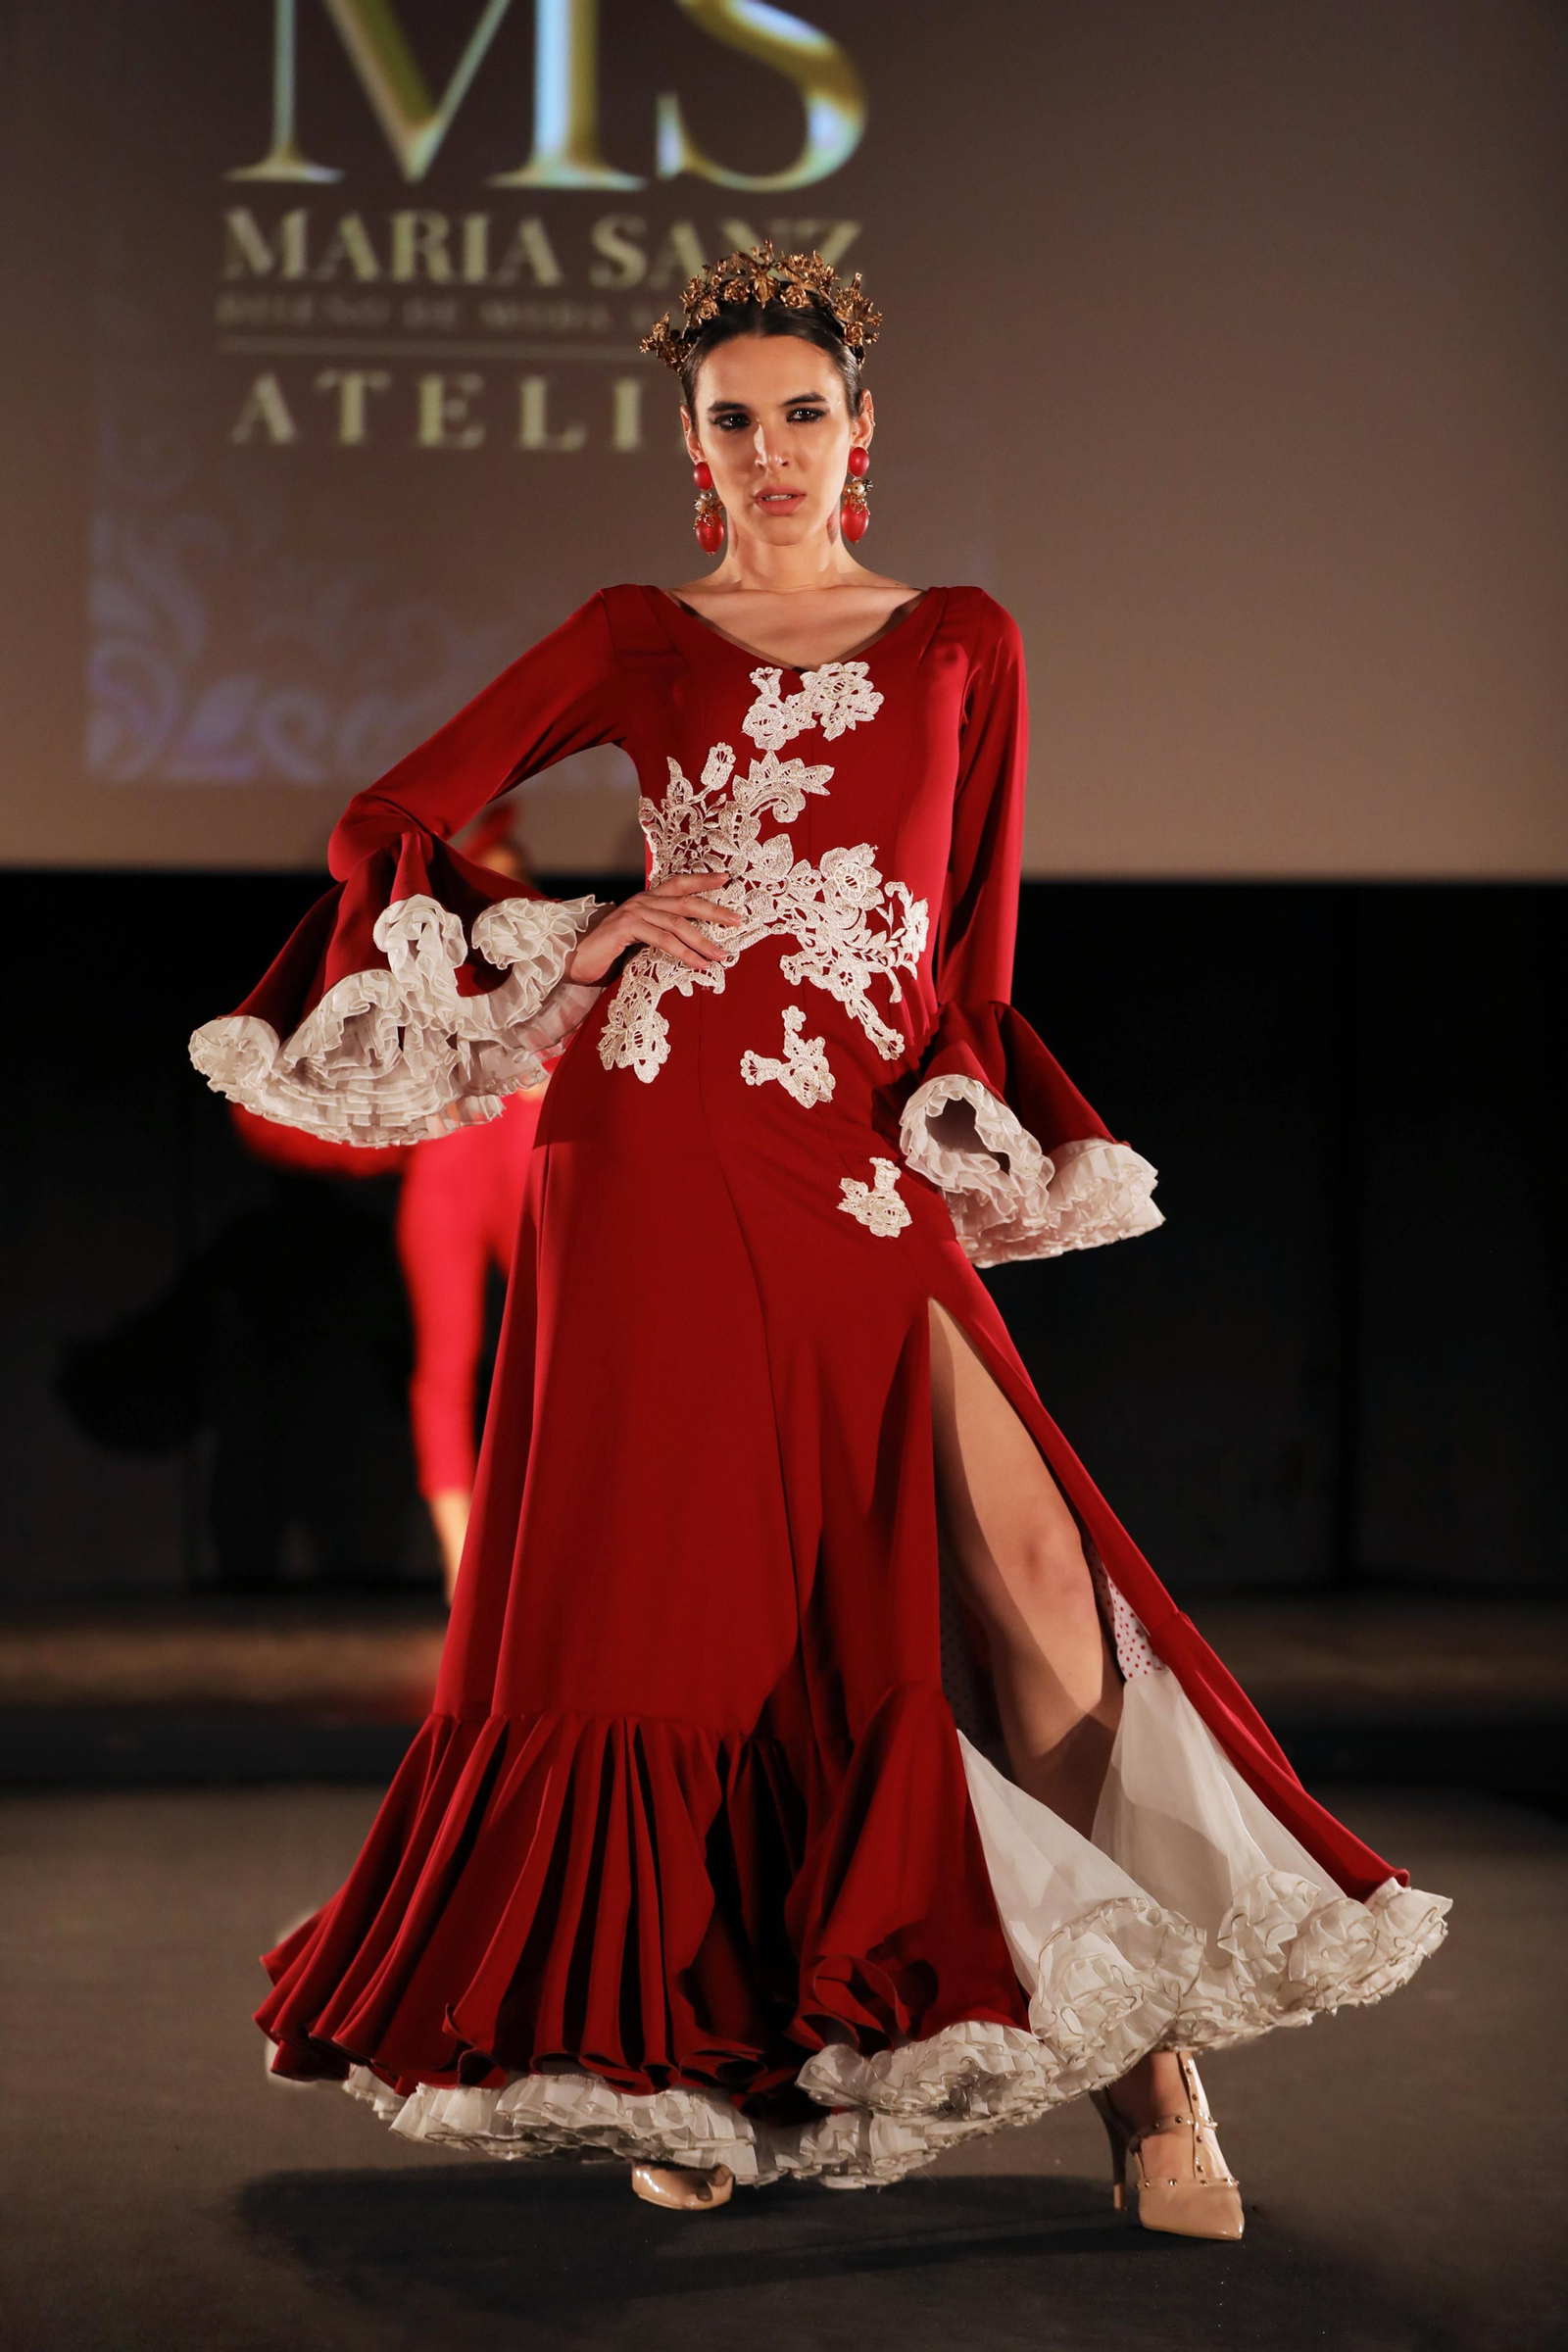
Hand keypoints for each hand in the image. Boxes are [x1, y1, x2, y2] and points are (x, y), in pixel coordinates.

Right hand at [567, 872, 742, 985]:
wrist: (575, 960)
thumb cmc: (609, 953)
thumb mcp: (640, 940)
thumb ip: (660, 935)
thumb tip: (691, 944)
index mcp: (646, 900)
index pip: (679, 884)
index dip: (702, 880)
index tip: (725, 879)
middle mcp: (642, 901)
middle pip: (685, 902)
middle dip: (714, 910)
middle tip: (737, 920)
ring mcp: (634, 913)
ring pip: (677, 923)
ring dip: (703, 941)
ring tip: (721, 955)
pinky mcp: (626, 928)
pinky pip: (662, 940)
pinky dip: (684, 952)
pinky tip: (698, 964)